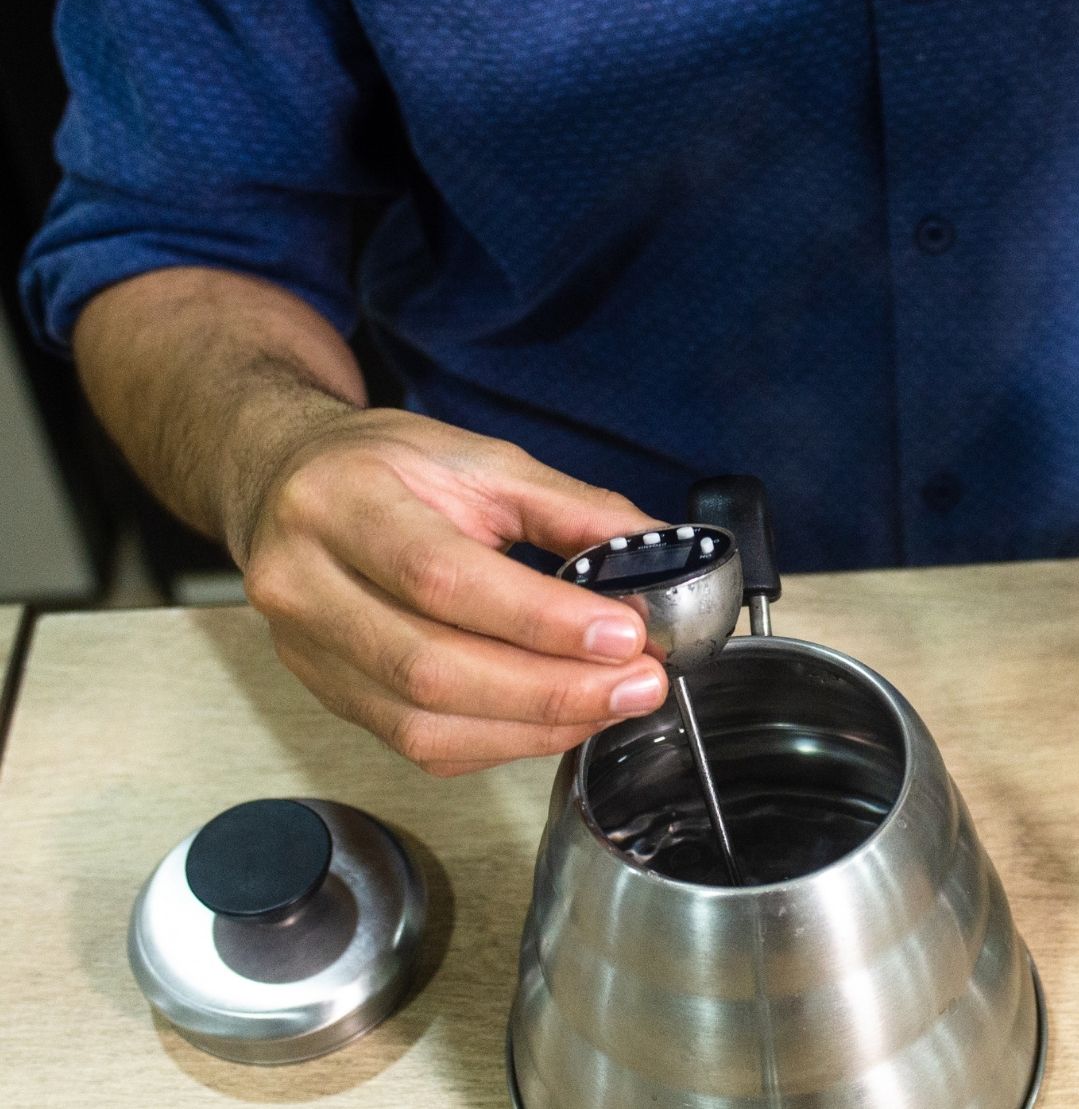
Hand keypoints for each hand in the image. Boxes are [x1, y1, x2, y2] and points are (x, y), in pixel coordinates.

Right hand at [234, 408, 664, 774]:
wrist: (288, 484)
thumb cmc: (387, 469)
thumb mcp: (484, 461)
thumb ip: (576, 509)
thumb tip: (663, 553)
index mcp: (341, 503)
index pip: (442, 577)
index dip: (539, 618)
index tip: (624, 634)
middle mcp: (306, 584)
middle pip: (431, 666)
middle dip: (551, 689)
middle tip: (638, 684)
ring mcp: (307, 652)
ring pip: (422, 723)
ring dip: (534, 726)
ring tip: (612, 704)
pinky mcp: (329, 696)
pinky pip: (418, 745)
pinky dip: (501, 742)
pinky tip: (558, 721)